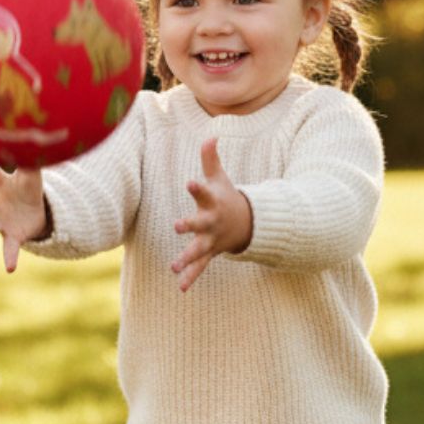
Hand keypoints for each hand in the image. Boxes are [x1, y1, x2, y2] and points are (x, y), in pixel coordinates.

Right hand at [0, 151, 46, 272]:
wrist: (34, 211)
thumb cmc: (28, 188)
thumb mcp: (31, 174)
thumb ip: (30, 162)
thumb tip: (33, 142)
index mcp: (0, 185)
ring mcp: (1, 222)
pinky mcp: (12, 237)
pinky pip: (9, 249)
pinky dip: (9, 258)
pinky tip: (10, 269)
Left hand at [171, 138, 252, 291]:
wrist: (249, 223)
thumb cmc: (227, 197)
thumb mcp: (220, 179)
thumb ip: (211, 160)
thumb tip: (210, 136)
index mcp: (212, 202)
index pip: (203, 192)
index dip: (196, 187)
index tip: (189, 183)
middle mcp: (211, 221)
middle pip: (199, 223)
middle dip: (189, 225)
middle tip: (177, 226)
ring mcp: (211, 239)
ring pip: (198, 249)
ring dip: (187, 257)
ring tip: (174, 266)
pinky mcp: (209, 252)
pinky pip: (200, 266)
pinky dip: (191, 277)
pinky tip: (180, 287)